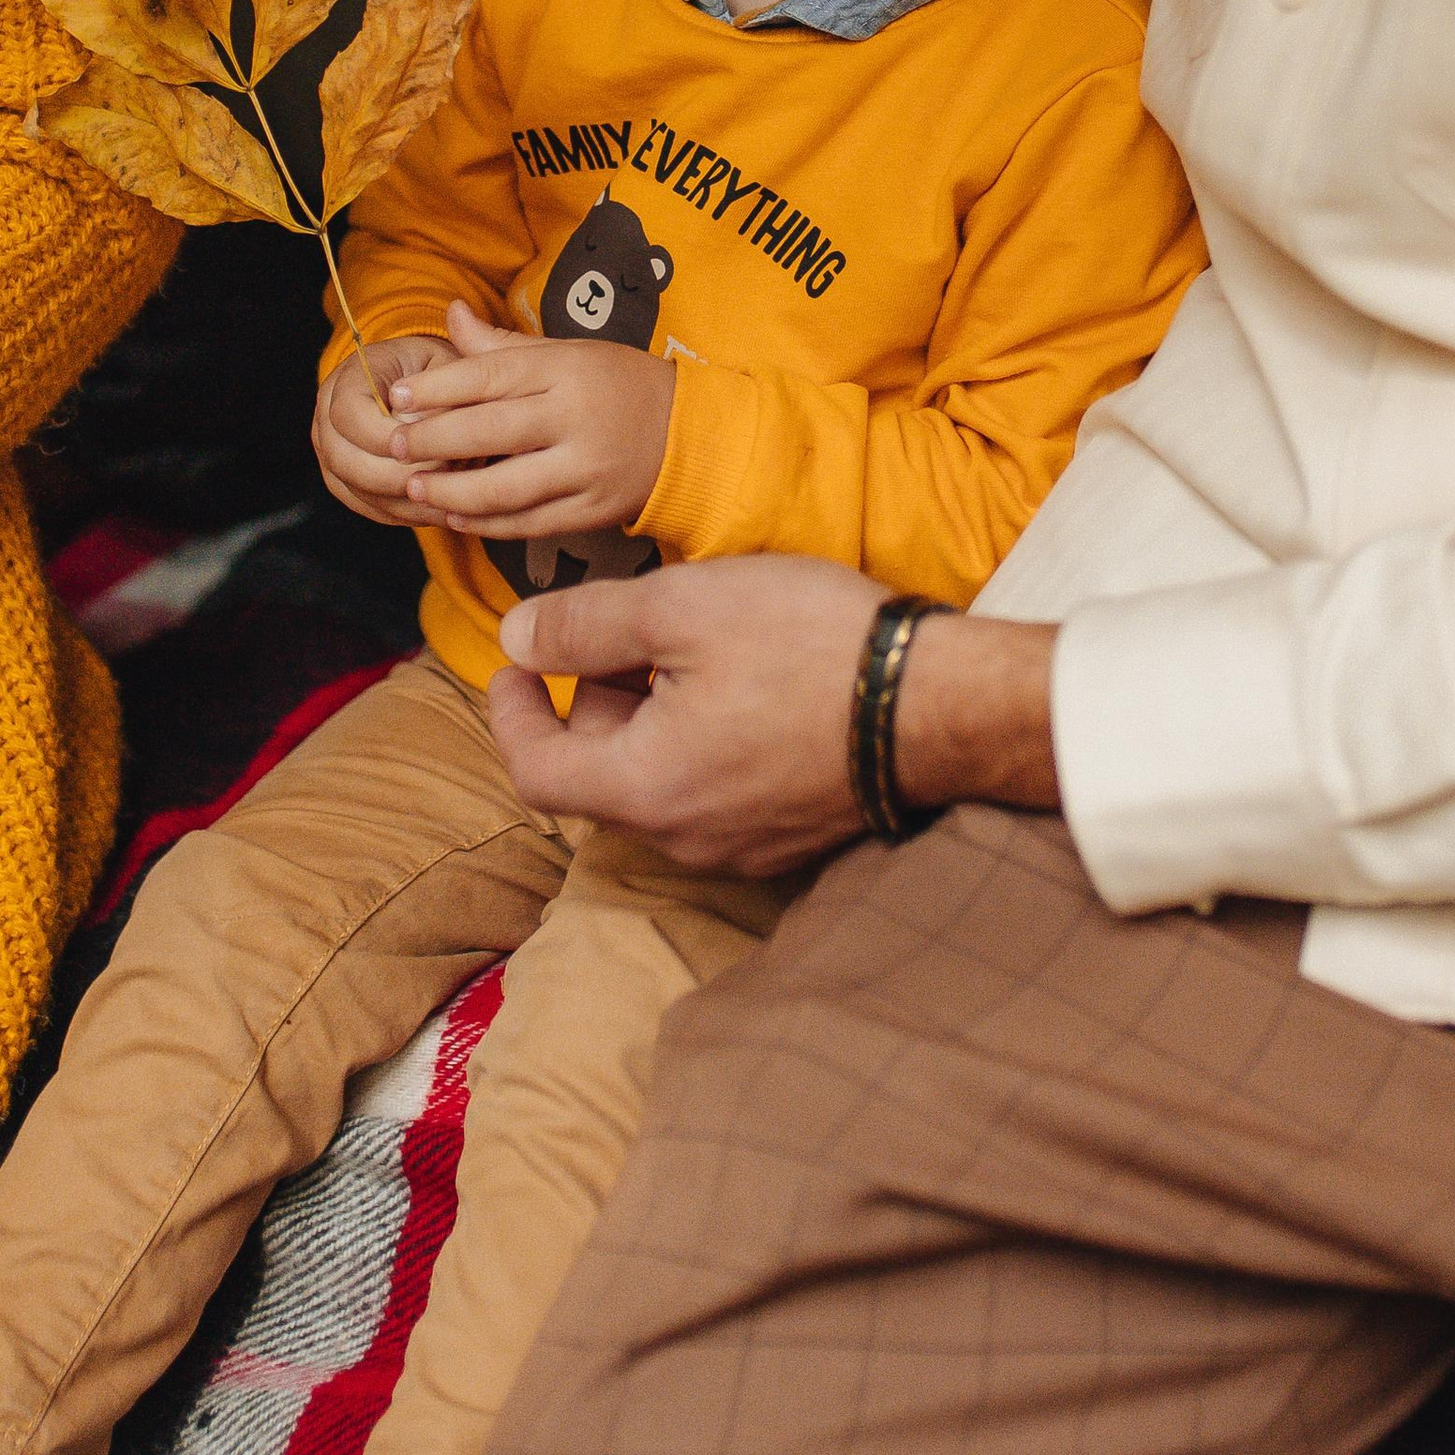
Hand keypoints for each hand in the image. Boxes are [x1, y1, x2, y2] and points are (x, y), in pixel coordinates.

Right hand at [312, 329, 454, 526]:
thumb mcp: (444, 365)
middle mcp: (327, 418)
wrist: (427, 386)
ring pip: (358, 490)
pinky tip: (441, 509)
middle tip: (444, 477)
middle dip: (397, 475)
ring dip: (405, 498)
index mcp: (347, 379)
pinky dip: (406, 513)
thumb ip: (438, 392)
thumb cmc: (438, 370)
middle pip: (344, 460)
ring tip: (449, 496)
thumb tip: (431, 434)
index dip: (386, 437)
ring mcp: (332, 455)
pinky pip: (371, 507)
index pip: (349, 415)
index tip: (431, 445)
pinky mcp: (347, 483)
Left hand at [384, 298, 675, 539]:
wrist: (688, 435)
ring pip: (506, 488)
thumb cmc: (616, 384)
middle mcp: (575, 418)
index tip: (397, 398)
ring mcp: (586, 469)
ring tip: (414, 489)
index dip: (437, 389)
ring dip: (453, 492)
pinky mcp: (592, 510)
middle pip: (490, 433)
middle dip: (433, 442)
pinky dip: (488, 524)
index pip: (490, 377)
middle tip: (394, 447)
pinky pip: (530, 524)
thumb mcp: (566, 352)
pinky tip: (456, 517)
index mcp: (566, 370)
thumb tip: (450, 312)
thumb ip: (502, 345)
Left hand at [489, 555, 886, 876]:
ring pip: (658, 783)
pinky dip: (699, 743)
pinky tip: (742, 684)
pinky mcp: (791, 836)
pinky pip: (715, 794)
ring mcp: (744, 847)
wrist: (945, 704)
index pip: (534, 772)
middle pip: (599, 776)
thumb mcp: (683, 608)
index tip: (511, 665)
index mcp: (645, 788)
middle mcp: (687, 838)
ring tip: (690, 647)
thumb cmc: (813, 648)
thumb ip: (584, 626)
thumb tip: (515, 639)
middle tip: (623, 631)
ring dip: (650, 720)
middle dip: (593, 702)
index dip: (510, 714)